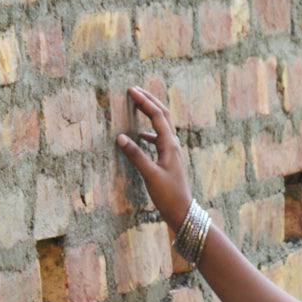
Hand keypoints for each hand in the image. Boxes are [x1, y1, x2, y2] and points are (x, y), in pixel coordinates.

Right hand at [116, 86, 192, 230]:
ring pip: (162, 126)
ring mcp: (173, 152)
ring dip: (151, 113)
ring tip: (138, 105)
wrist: (182, 212)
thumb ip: (135, 155)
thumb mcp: (150, 175)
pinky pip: (160, 139)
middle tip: (135, 90)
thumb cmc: (168, 195)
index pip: (157, 115)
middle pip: (163, 115)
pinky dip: (150, 132)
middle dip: (149, 101)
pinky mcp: (170, 160)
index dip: (144, 101)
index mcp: (169, 145)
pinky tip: (141, 136)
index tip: (131, 90)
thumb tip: (120, 137)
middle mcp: (173, 145)